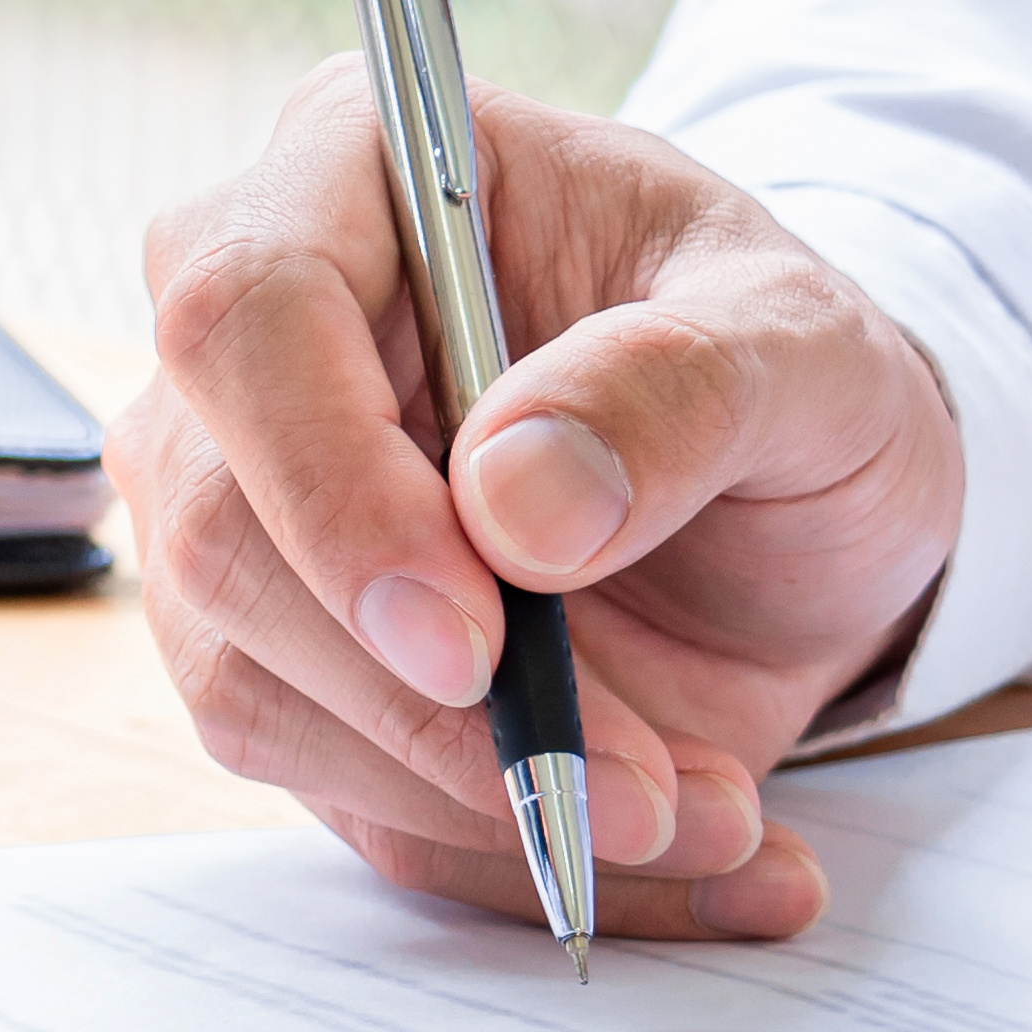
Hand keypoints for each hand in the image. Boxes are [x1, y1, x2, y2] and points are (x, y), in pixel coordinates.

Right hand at [118, 60, 964, 940]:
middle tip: (636, 787)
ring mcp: (246, 511)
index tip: (474, 638)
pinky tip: (673, 858)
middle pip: (222, 535)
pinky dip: (510, 855)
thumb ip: (680, 389)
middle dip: (430, 704)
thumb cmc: (784, 367)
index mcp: (354, 173)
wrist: (801, 500)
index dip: (334, 488)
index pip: (247, 315)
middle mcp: (255, 346)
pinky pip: (347, 799)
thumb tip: (515, 507)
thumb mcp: (809, 348)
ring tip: (703, 811)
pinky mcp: (286, 666)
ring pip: (258, 693)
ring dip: (485, 799)